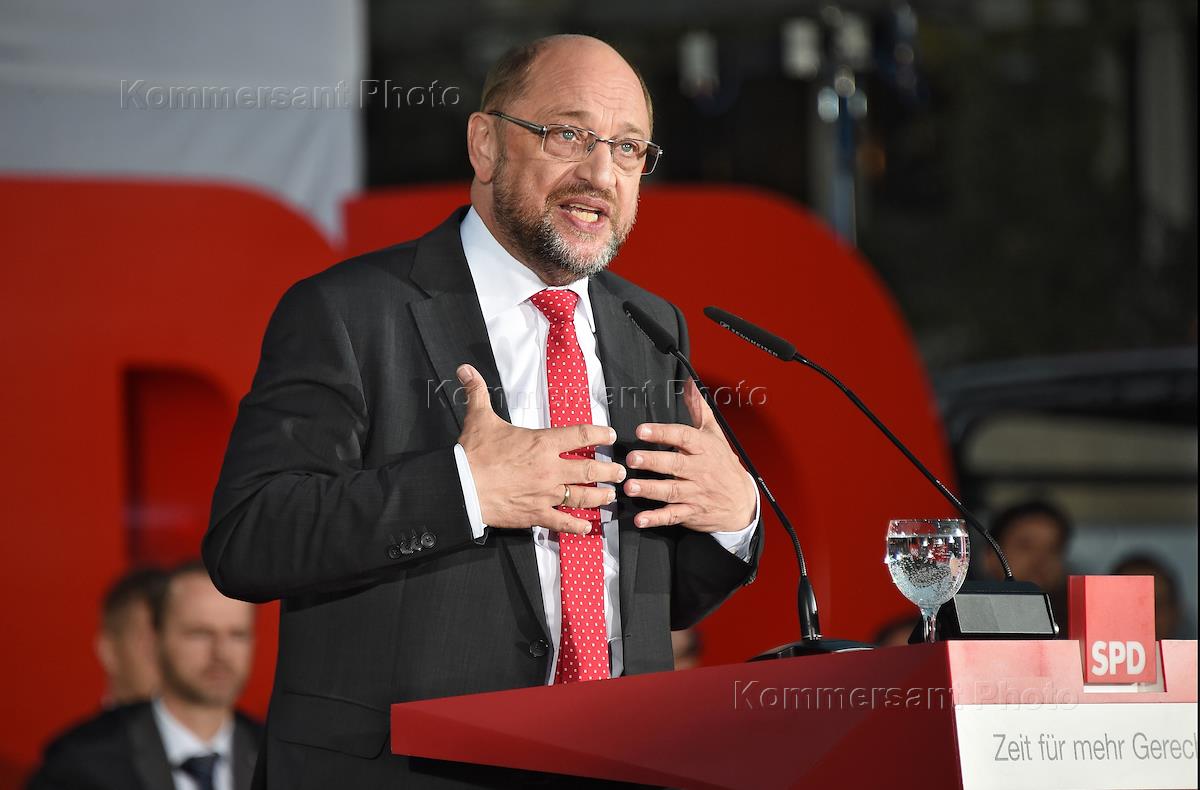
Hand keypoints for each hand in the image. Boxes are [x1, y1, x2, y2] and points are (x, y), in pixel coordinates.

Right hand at [455, 364, 626, 533]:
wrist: (462, 486)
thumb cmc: (473, 453)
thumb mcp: (478, 418)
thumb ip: (477, 392)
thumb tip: (466, 369)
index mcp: (542, 443)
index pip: (581, 434)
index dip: (599, 433)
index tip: (610, 434)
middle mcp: (550, 469)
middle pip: (591, 469)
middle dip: (609, 470)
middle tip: (620, 471)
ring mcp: (545, 493)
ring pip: (583, 496)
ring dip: (600, 496)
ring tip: (610, 496)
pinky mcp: (536, 514)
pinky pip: (563, 522)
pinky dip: (577, 526)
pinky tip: (587, 526)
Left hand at [622, 379, 756, 531]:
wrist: (743, 502)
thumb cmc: (723, 464)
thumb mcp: (714, 434)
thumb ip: (698, 410)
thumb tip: (689, 384)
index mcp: (703, 448)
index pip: (683, 437)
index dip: (662, 432)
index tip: (642, 430)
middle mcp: (699, 470)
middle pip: (675, 464)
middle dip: (653, 461)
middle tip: (632, 458)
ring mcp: (696, 493)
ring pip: (672, 491)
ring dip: (650, 489)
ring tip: (630, 486)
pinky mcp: (692, 513)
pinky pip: (673, 516)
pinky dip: (657, 518)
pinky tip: (641, 519)